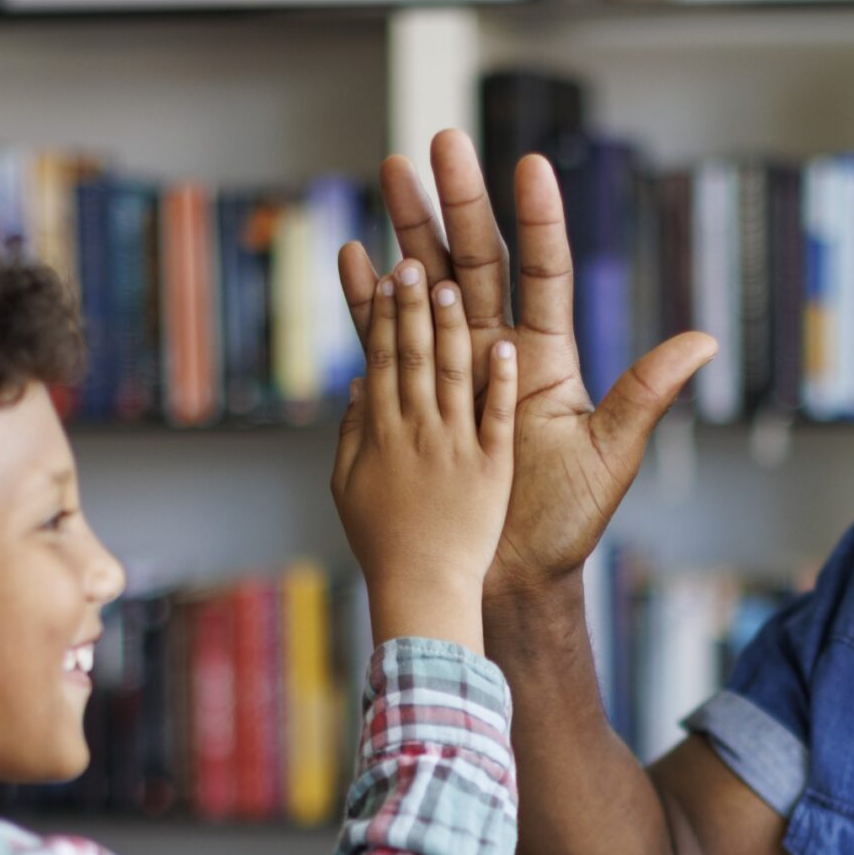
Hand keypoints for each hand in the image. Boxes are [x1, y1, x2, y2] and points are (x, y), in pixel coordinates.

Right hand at [331, 258, 517, 653]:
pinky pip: (496, 419)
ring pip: (453, 374)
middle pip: (415, 353)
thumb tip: (358, 384)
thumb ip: (353, 434)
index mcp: (384, 432)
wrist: (427, 596)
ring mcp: (457, 447)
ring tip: (453, 284)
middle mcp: (420, 431)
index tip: (385, 272)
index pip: (385, 357)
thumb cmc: (385, 546)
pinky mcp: (491, 470)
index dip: (384, 313)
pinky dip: (500, 385)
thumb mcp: (348, 489)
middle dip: (413, 304)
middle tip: (413, 258)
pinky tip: (505, 350)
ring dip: (452, 328)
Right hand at [338, 129, 717, 606]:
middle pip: (476, 259)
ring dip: (408, 229)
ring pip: (427, 283)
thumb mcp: (610, 454)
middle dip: (457, 200)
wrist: (511, 573)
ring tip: (390, 172)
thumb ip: (646, 393)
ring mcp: (453, 368)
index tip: (529, 164)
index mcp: (545, 354)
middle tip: (439, 142)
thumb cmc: (566, 520)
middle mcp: (498, 348)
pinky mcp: (417, 395)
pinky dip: (369, 300)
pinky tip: (355, 256)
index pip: (543, 270)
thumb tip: (704, 342)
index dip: (539, 219)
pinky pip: (387, 338)